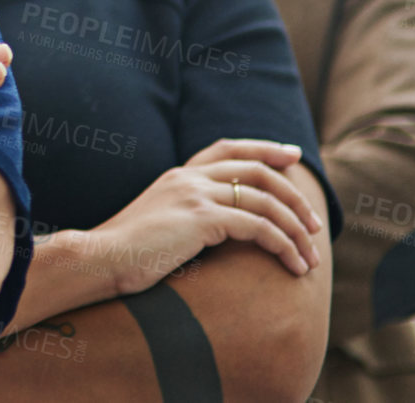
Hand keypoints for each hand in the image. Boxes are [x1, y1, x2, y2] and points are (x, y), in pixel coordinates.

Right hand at [88, 138, 324, 296]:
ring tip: (311, 257)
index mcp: (177, 175)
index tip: (292, 155)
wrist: (99, 257)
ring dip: (296, 230)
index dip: (264, 148)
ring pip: (265, 201)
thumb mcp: (157, 223)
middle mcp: (188, 177)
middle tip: (315, 223)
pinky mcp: (201, 218)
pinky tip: (295, 266)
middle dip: (294, 196)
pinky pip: (259, 226)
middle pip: (256, 170)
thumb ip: (182, 214)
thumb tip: (211, 230)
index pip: (227, 148)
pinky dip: (284, 246)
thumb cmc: (124, 252)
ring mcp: (194, 194)